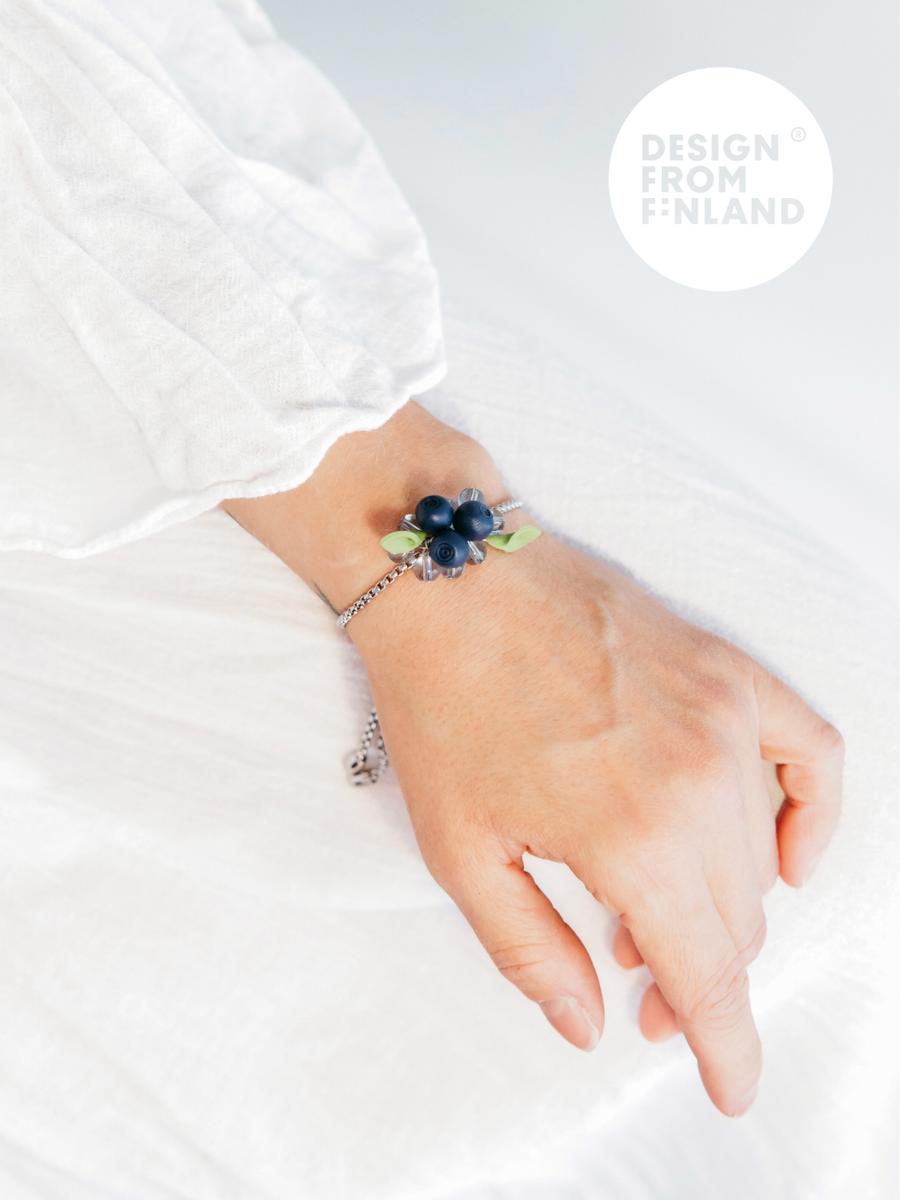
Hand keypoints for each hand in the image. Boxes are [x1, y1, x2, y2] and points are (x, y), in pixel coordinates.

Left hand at [222, 402, 842, 1117]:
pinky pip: (814, 754)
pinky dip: (812, 816)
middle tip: (634, 981)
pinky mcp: (729, 671)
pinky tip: (789, 855)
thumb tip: (588, 1021)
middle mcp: (699, 780)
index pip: (708, 974)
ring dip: (721, 906)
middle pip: (732, 920)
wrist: (451, 579)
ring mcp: (725, 717)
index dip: (724, 1048)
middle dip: (691, 973)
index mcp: (631, 836)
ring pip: (759, 855)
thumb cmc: (442, 706)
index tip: (730, 1088)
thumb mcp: (460, 850)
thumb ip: (531, 951)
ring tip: (652, 912)